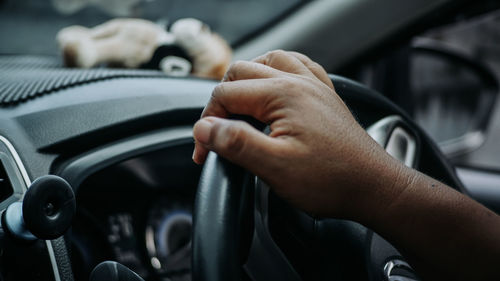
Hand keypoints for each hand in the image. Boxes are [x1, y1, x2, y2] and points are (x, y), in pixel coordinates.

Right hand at [192, 50, 402, 219]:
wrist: (373, 187)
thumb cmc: (331, 179)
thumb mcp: (275, 166)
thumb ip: (235, 143)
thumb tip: (204, 128)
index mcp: (283, 94)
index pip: (225, 96)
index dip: (207, 124)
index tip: (205, 150)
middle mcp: (299, 81)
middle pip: (241, 73)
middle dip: (221, 102)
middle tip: (217, 133)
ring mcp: (314, 86)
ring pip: (268, 62)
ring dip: (246, 80)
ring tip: (236, 106)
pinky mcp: (324, 96)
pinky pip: (297, 66)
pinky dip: (277, 72)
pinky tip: (274, 86)